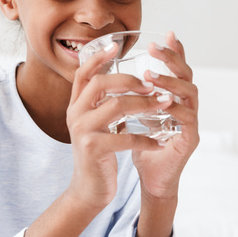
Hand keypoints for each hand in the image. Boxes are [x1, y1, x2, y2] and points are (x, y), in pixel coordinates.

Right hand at [66, 42, 169, 208]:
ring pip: (116, 107)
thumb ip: (102, 104)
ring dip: (144, 105)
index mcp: (75, 106)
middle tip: (151, 84)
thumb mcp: (96, 125)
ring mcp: (82, 131)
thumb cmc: (99, 154)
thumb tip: (123, 80)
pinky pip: (125, 137)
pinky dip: (146, 138)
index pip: (83, 73)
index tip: (116, 47)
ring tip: (163, 105)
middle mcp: (74, 114)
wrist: (89, 189)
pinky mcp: (94, 149)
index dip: (98, 58)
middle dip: (130, 81)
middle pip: (101, 84)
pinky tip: (159, 142)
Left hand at [132, 31, 199, 199]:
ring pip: (190, 93)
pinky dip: (174, 108)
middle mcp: (187, 107)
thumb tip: (110, 74)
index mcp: (175, 99)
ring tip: (150, 75)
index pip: (178, 70)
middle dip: (173, 59)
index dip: (175, 52)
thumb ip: (130, 97)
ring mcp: (191, 122)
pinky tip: (161, 102)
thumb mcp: (134, 117)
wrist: (151, 180)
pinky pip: (187, 118)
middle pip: (188, 75)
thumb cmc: (143, 147)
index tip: (166, 34)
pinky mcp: (190, 139)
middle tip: (156, 47)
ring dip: (170, 81)